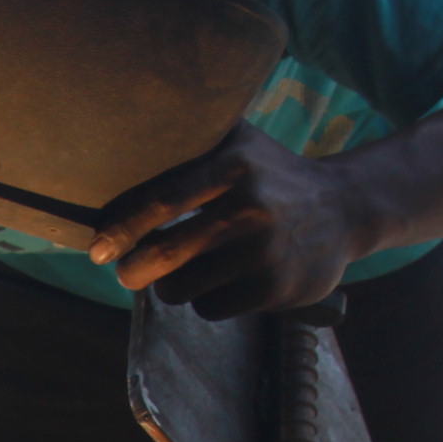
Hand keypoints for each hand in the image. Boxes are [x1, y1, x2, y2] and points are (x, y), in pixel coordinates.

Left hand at [87, 123, 373, 320]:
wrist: (345, 209)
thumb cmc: (270, 173)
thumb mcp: (240, 140)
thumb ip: (193, 134)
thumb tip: (117, 133)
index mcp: (234, 166)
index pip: (161, 201)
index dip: (121, 228)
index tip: (97, 247)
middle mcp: (250, 207)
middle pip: (164, 255)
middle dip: (132, 270)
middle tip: (124, 272)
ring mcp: (264, 252)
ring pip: (183, 288)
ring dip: (171, 286)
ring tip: (181, 273)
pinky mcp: (276, 289)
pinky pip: (210, 308)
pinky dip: (205, 301)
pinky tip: (220, 283)